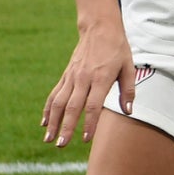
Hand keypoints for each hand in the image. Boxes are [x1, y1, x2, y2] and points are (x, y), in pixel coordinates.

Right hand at [42, 21, 133, 146]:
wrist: (100, 29)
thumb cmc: (118, 49)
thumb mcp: (129, 67)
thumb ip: (128, 90)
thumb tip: (129, 111)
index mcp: (101, 78)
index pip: (93, 106)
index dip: (89, 123)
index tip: (86, 139)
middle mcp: (83, 79)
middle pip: (72, 107)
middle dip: (66, 127)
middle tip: (61, 145)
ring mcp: (72, 77)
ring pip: (58, 102)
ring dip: (53, 121)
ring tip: (49, 139)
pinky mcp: (66, 75)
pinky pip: (54, 94)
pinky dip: (48, 109)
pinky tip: (44, 122)